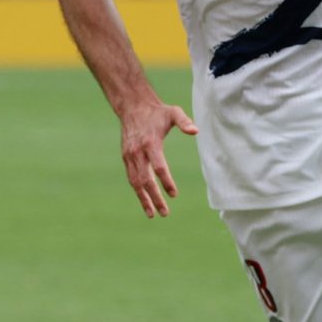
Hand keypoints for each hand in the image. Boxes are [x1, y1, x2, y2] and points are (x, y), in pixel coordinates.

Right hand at [119, 100, 198, 217]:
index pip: (158, 167)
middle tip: (165, 213)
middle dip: (155, 198)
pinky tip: (144, 201)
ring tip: (152, 214)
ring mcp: (130, 156)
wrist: (132, 107)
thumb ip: (184, 121)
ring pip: (136, 182)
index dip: (166, 182)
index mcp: (150, 143)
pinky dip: (137, 190)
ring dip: (143, 199)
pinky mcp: (126, 157)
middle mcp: (138, 152)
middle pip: (146, 180)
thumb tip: (196, 131)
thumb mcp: (173, 112)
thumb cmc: (157, 112)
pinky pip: (131, 177)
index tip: (174, 194)